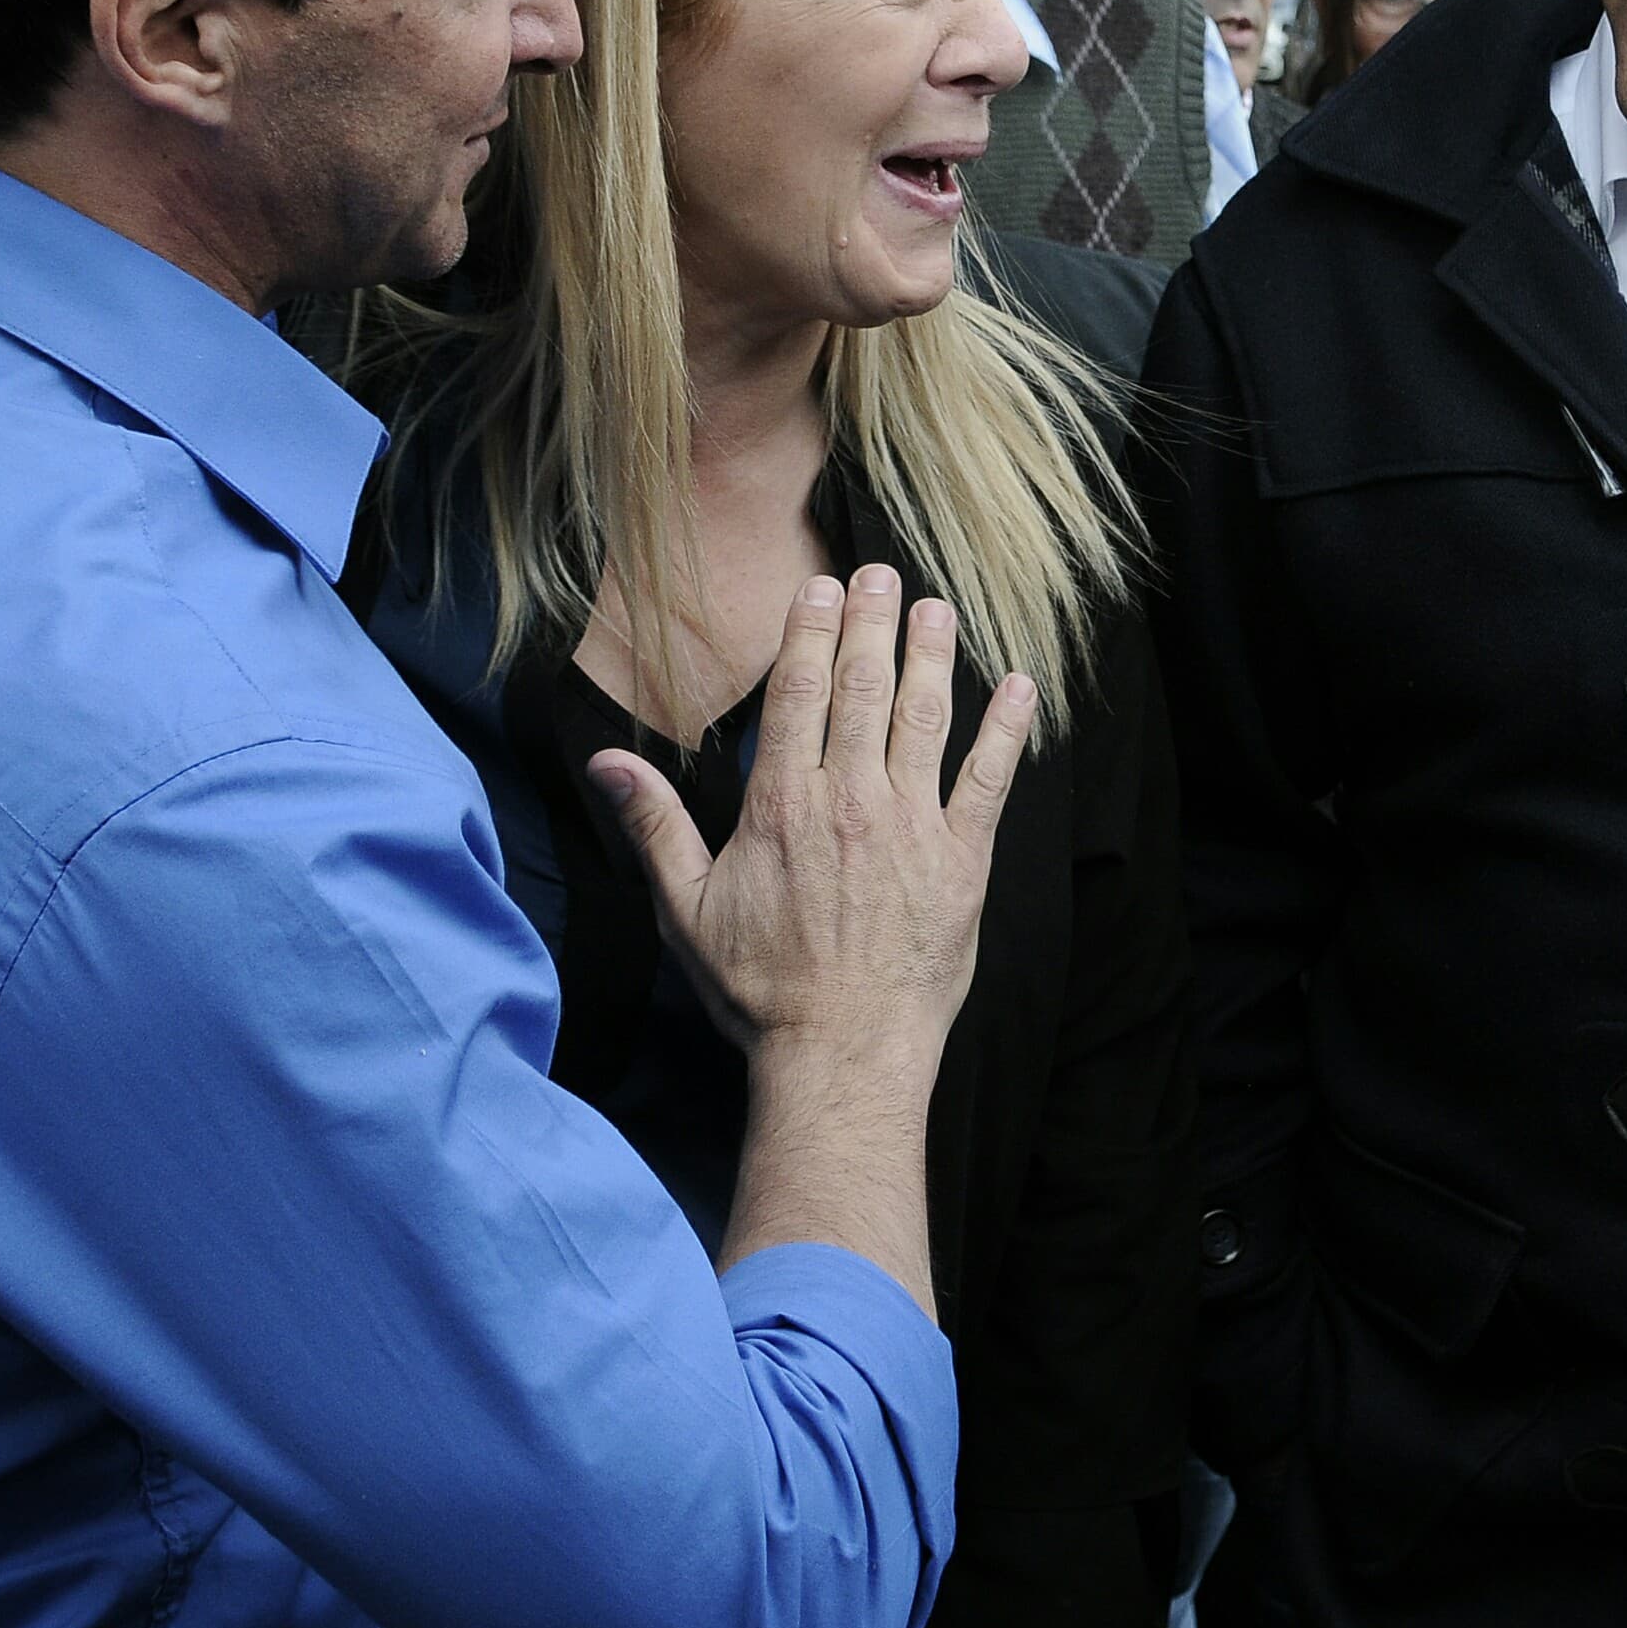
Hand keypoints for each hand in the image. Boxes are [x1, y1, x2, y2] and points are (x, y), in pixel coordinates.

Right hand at [594, 566, 1034, 1062]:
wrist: (838, 1054)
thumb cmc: (759, 988)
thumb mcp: (687, 909)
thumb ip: (654, 826)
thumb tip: (607, 762)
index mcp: (782, 806)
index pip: (797, 695)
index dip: (811, 633)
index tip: (822, 587)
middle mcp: (850, 802)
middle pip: (862, 689)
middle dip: (872, 623)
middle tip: (882, 573)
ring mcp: (911, 828)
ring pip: (924, 719)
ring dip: (931, 656)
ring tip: (936, 608)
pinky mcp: (961, 861)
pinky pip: (989, 780)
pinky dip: (1006, 730)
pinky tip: (1019, 687)